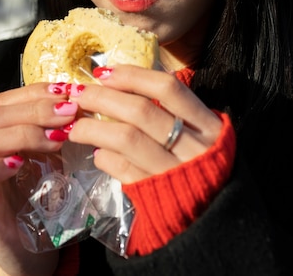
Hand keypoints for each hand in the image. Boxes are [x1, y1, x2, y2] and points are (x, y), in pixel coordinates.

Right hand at [0, 83, 77, 275]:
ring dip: (22, 134)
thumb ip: (59, 132)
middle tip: (69, 113)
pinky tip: (19, 164)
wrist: (32, 248)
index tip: (66, 92)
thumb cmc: (44, 198)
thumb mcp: (54, 158)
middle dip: (36, 110)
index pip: (6, 100)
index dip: (35, 92)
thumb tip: (86, 103)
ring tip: (55, 139)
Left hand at [67, 64, 222, 183]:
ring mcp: (173, 172)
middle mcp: (193, 147)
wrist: (216, 219)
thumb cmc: (204, 163)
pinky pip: (124, 170)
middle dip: (103, 97)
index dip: (133, 76)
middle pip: (141, 111)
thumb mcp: (203, 132)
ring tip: (76, 125)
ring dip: (95, 128)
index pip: (168, 88)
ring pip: (127, 139)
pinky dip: (106, 158)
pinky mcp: (155, 196)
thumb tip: (128, 80)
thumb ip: (174, 108)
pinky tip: (98, 152)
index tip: (106, 72)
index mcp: (208, 124)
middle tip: (80, 93)